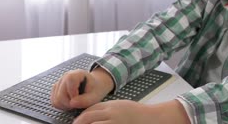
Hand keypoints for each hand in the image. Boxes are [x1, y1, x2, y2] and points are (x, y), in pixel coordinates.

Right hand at [51, 67, 114, 109]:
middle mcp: (66, 76)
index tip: (81, 98)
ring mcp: (59, 82)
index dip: (74, 95)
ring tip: (75, 103)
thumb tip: (72, 103)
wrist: (94, 86)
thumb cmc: (95, 90)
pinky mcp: (56, 88)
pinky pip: (54, 101)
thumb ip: (85, 100)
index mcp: (77, 74)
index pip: (68, 85)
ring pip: (56, 99)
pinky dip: (61, 105)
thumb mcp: (95, 96)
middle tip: (78, 104)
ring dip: (65, 105)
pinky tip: (70, 103)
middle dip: (69, 104)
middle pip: (60, 95)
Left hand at [73, 100, 190, 123]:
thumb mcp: (120, 106)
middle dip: (78, 123)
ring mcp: (115, 122)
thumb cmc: (136, 113)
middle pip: (88, 117)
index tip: (76, 123)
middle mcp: (111, 113)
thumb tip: (92, 115)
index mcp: (111, 105)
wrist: (152, 118)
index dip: (80, 117)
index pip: (90, 109)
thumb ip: (107, 109)